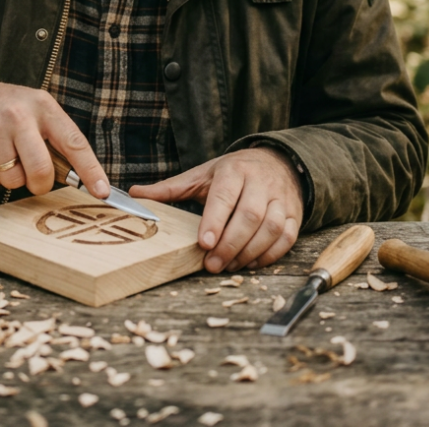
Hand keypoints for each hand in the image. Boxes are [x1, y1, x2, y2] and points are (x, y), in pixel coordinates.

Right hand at [0, 77, 109, 199]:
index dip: (90, 170)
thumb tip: (78, 177)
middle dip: (40, 183)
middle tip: (34, 178)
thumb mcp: (35, 110)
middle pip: (41, 169)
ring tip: (4, 156)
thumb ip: (55, 138)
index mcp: (43, 106)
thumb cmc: (6, 109)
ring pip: (13, 179)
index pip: (73, 142)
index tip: (101, 191)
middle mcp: (18, 115)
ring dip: (12, 178)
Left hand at [130, 147, 303, 271]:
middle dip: (230, 244)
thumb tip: (134, 195)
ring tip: (229, 266)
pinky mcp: (294, 214)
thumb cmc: (233, 172)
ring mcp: (280, 198)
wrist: (277, 161)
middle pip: (249, 216)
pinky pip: (287, 237)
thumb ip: (170, 188)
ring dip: (249, 252)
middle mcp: (260, 182)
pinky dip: (270, 255)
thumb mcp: (201, 175)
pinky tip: (250, 263)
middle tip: (213, 265)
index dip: (215, 221)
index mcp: (234, 170)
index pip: (224, 196)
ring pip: (271, 228)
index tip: (203, 244)